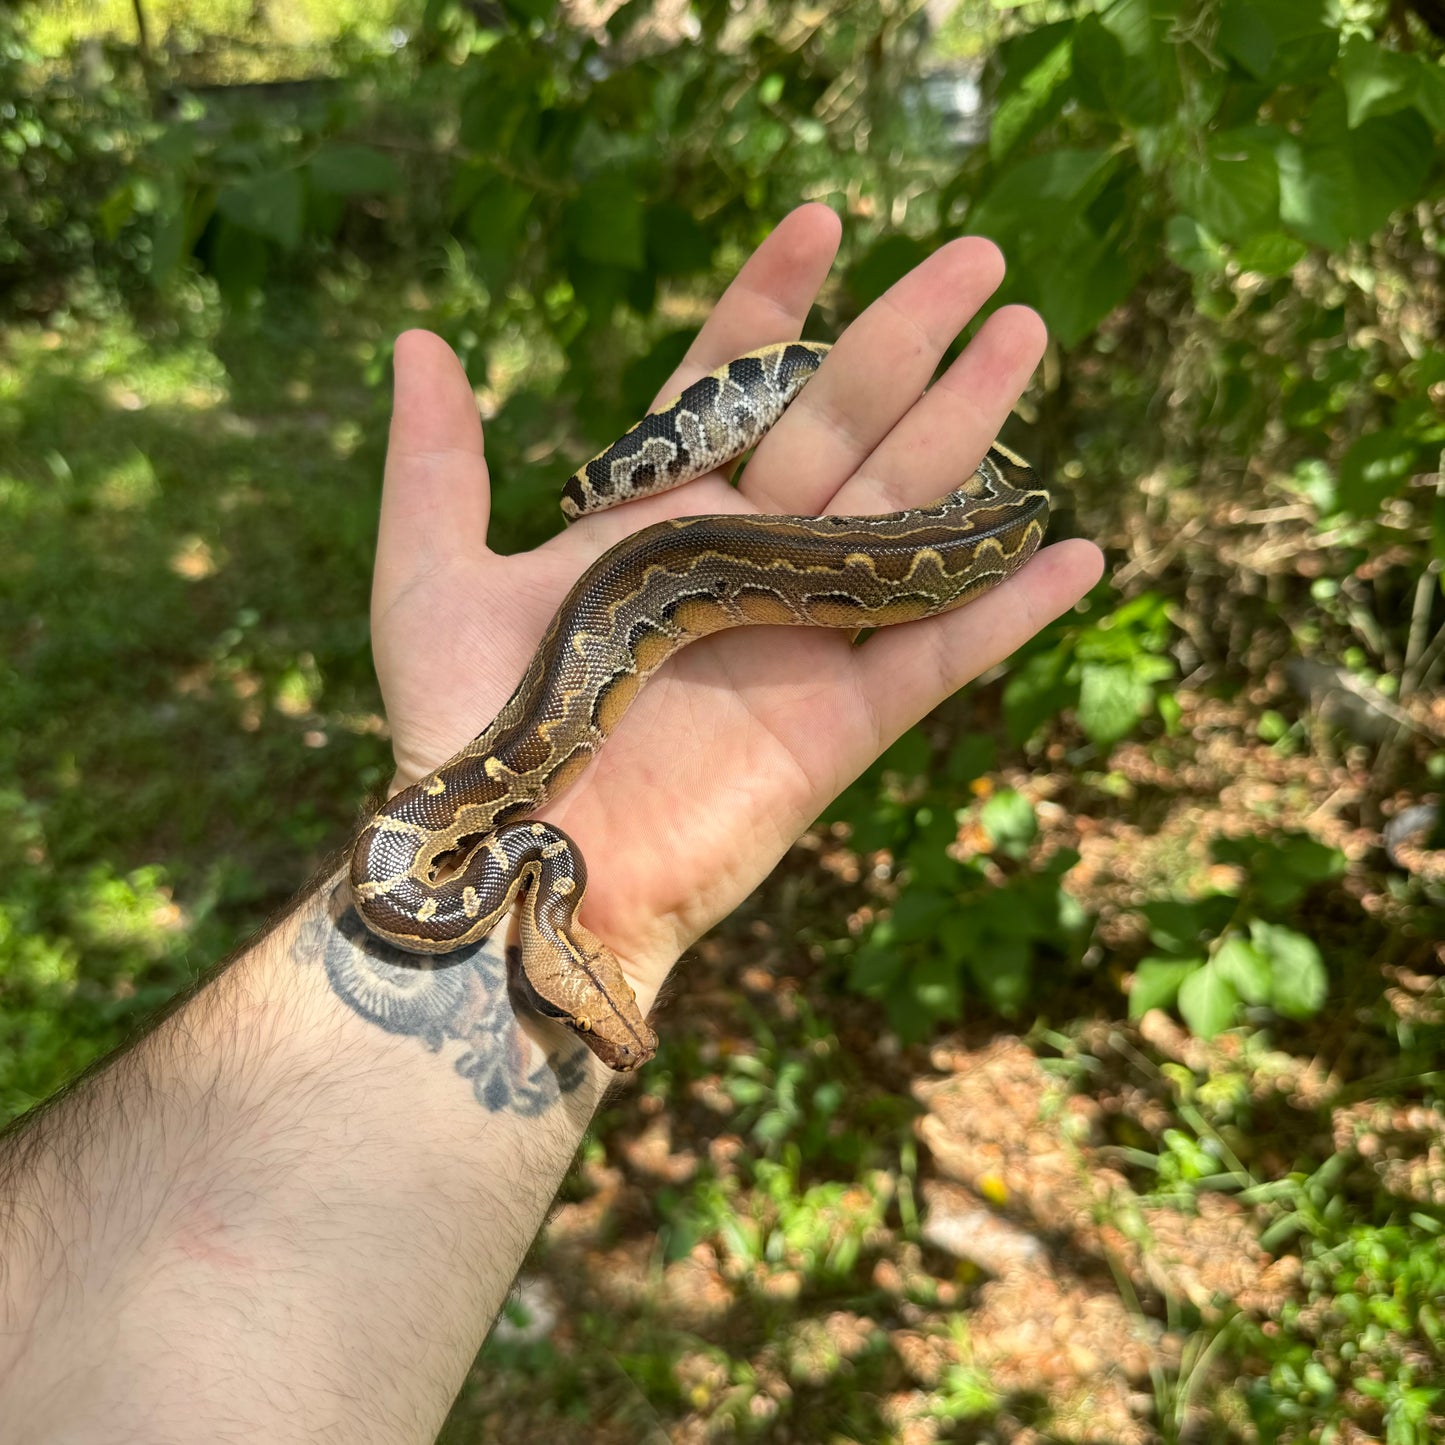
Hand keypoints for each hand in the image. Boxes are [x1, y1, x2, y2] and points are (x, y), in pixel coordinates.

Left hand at [370, 205, 1103, 995]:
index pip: (727, 388)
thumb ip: (434, 463)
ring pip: (903, 513)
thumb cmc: (470, 734)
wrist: (526, 871)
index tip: (820, 220)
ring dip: (970, 428)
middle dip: (905, 339)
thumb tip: (418, 340)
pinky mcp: (843, 720)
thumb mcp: (431, 580)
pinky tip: (1076, 549)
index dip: (771, 304)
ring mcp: (801, 637)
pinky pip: (942, 653)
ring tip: (1027, 337)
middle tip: (979, 258)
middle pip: (841, 427)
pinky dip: (1011, 607)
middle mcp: (741, 563)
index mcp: (657, 521)